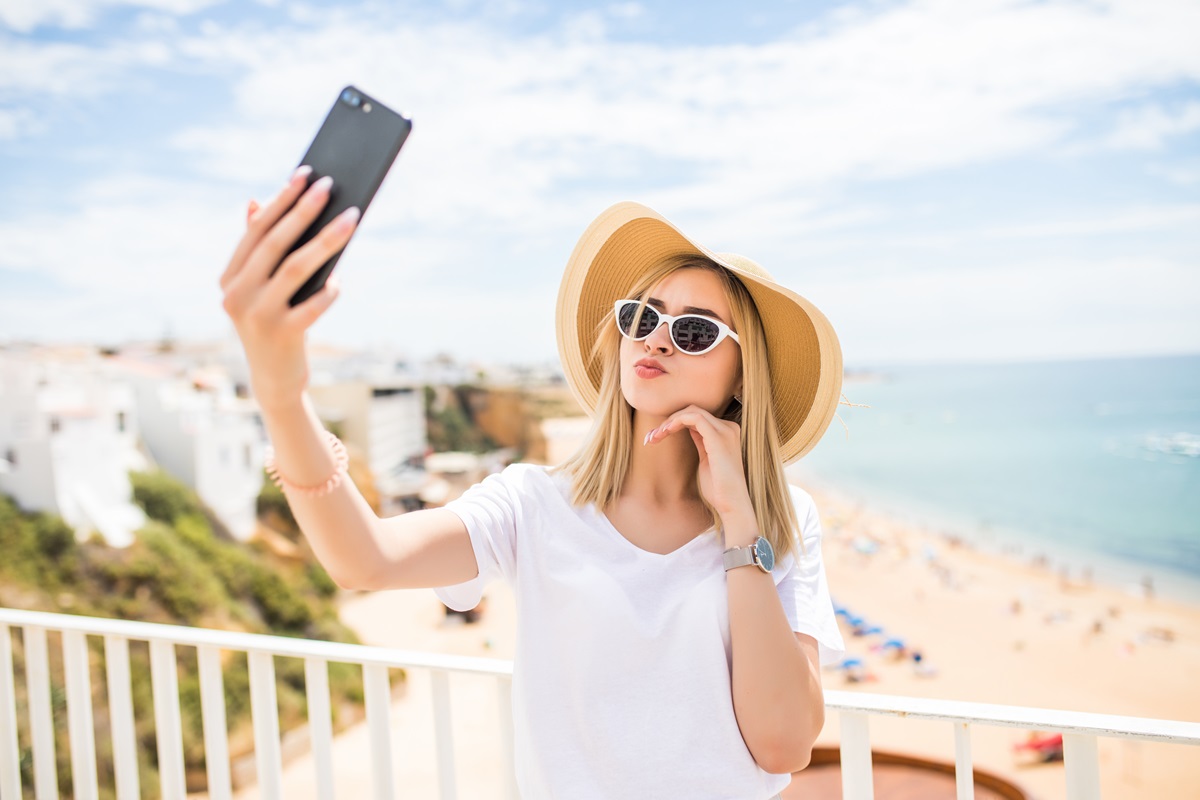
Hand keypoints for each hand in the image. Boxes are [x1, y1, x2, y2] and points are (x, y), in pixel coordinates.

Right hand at [219, 167, 359, 408]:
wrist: (274, 380)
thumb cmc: (273, 325)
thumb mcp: (260, 290)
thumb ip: (258, 251)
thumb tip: (255, 202)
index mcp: (229, 278)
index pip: (256, 230)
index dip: (281, 199)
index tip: (304, 174)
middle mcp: (235, 295)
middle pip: (275, 243)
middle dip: (304, 210)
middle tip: (330, 185)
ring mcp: (257, 316)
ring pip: (297, 268)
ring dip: (327, 240)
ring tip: (352, 218)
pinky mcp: (282, 335)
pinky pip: (313, 303)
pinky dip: (329, 290)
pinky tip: (339, 281)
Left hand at [644, 404, 753, 525]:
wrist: (731, 503)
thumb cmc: (718, 488)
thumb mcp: (706, 459)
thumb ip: (701, 442)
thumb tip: (689, 430)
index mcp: (726, 432)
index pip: (696, 418)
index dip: (673, 423)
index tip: (655, 437)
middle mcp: (728, 427)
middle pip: (692, 412)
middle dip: (668, 421)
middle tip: (650, 437)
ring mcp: (725, 431)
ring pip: (691, 412)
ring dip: (669, 422)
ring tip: (655, 436)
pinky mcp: (718, 437)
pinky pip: (695, 418)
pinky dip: (677, 421)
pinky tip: (665, 432)